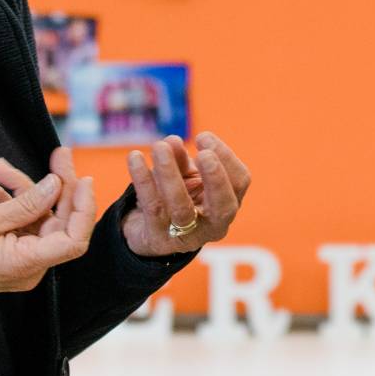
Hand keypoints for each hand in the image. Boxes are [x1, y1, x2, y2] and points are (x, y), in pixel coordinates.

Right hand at [0, 161, 96, 300]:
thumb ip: (25, 204)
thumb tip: (56, 184)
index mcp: (27, 264)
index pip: (74, 240)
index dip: (83, 209)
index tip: (83, 179)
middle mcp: (30, 264)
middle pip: (58, 220)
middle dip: (56, 185)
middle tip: (59, 153)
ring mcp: (21, 257)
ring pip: (36, 215)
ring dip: (19, 189)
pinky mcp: (11, 249)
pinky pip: (19, 221)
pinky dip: (4, 201)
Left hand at [121, 132, 250, 256]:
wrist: (145, 231)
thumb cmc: (174, 197)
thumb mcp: (183, 176)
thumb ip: (181, 158)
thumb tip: (172, 141)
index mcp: (227, 205)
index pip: (239, 182)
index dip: (226, 157)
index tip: (203, 137)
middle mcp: (213, 226)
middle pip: (223, 206)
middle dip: (215, 178)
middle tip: (204, 154)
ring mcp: (186, 237)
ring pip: (182, 207)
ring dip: (171, 174)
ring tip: (160, 147)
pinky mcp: (157, 239)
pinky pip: (152, 207)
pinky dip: (143, 180)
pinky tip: (135, 158)